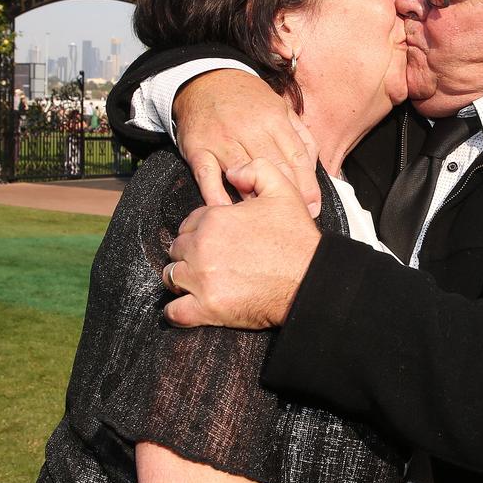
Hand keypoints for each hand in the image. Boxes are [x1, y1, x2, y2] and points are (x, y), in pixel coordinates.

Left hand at [163, 158, 321, 328]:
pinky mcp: (207, 308)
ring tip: (200, 282)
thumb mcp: (283, 190)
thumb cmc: (297, 239)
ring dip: (183, 280)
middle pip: (177, 250)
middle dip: (189, 254)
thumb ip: (255, 170)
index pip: (188, 224)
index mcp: (214, 219)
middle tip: (209, 262)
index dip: (200, 231)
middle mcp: (202, 247)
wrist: (310, 279)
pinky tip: (188, 307)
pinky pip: (175, 312)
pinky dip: (177, 311)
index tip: (214, 240)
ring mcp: (202, 279)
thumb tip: (232, 172)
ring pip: (172, 277)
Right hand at [173, 70, 321, 216]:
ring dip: (255, 198)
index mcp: (274, 119)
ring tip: (266, 218)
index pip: (296, 156)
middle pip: (274, 167)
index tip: (313, 205)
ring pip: (243, 173)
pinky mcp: (198, 148)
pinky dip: (216, 195)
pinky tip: (227, 211)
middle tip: (294, 217)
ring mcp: (222, 139)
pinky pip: (207, 176)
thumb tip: (318, 170)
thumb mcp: (281, 108)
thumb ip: (301, 138)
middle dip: (287, 194)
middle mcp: (249, 128)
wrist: (204, 80)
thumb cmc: (248, 101)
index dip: (307, 184)